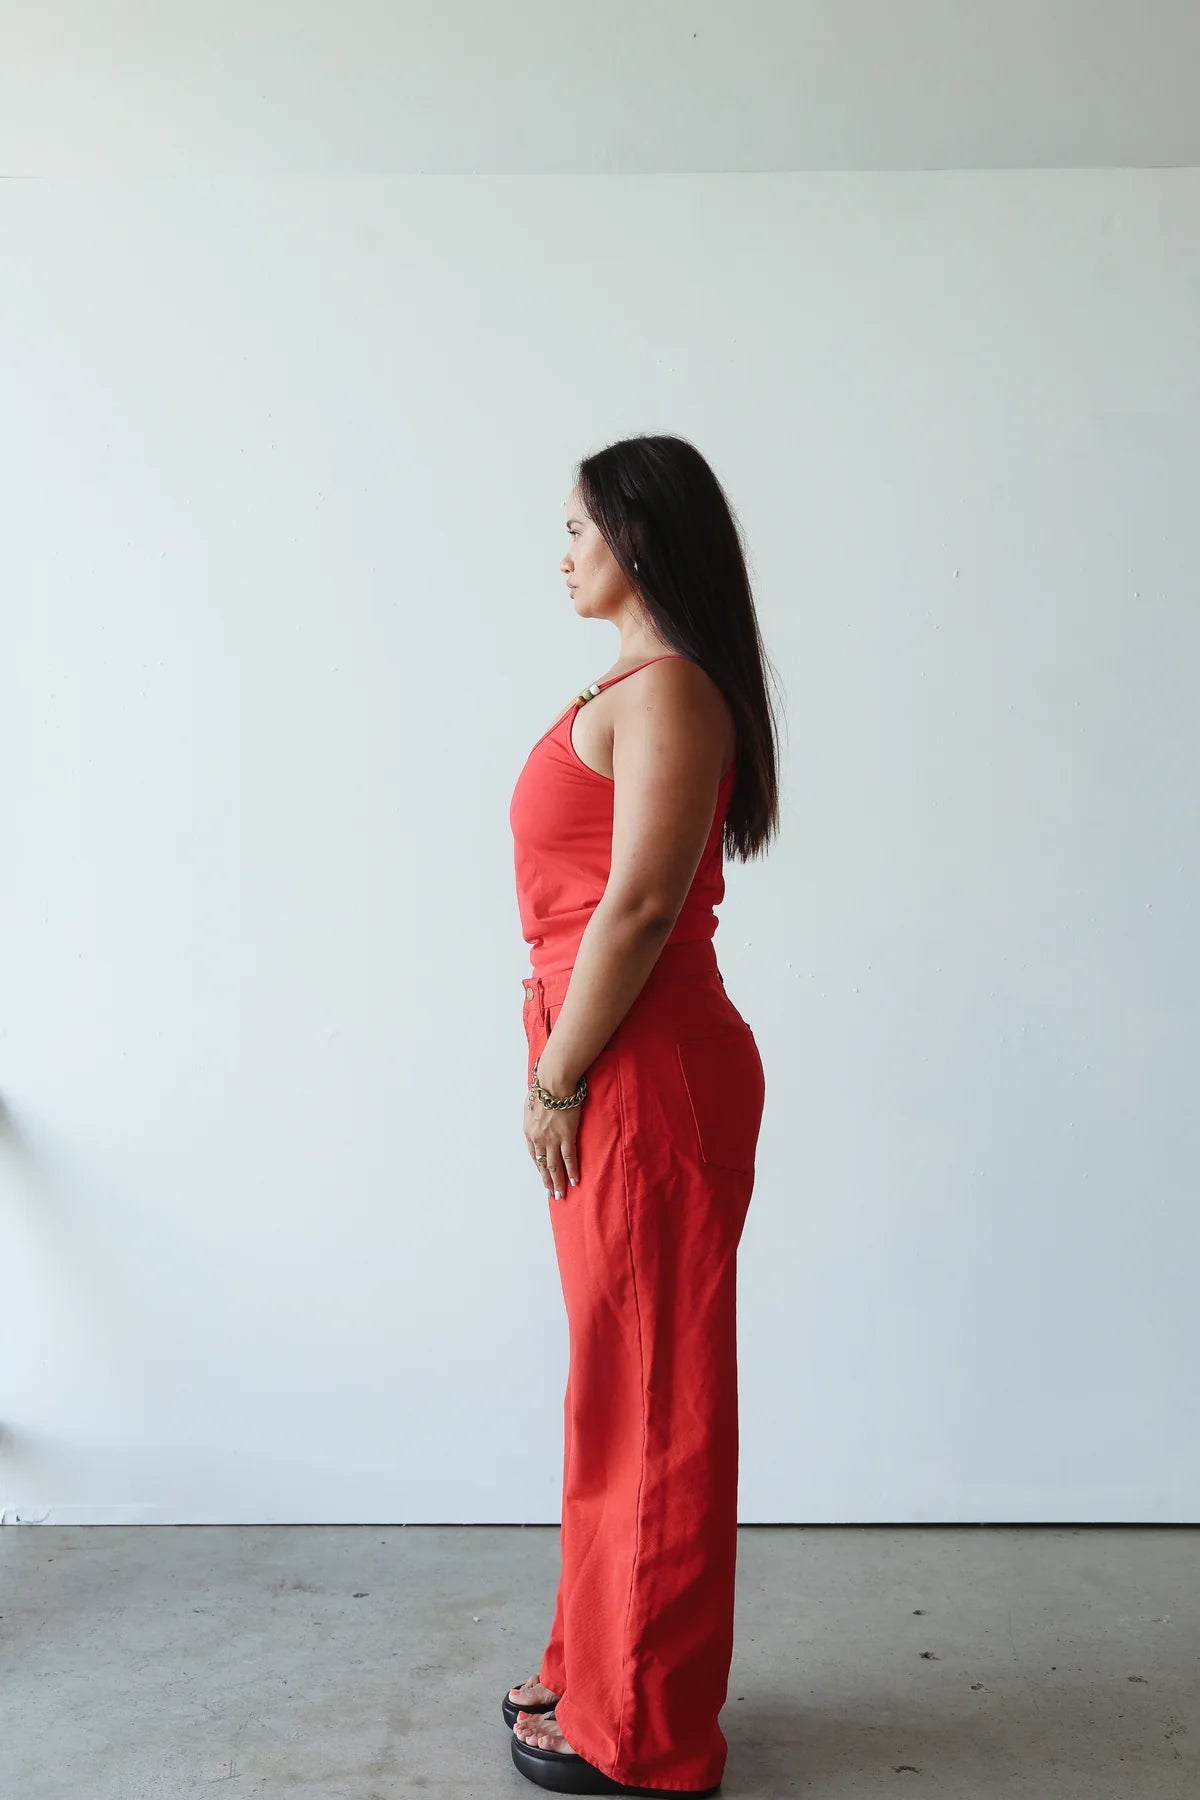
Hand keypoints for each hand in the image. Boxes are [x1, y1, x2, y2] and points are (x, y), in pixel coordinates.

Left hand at [524, 1075, 581, 1198]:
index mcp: (529, 1132)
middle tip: (551, 1195)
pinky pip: (569, 1158)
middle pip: (543, 1165)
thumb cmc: (542, 1090)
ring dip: (557, 1182)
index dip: (539, 1168)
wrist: (553, 1084)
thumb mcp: (531, 1105)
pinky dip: (571, 1171)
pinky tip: (573, 1181)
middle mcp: (538, 1139)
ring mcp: (552, 1139)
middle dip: (547, 1181)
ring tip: (560, 1194)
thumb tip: (536, 1117)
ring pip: (554, 1166)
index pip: (533, 1156)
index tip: (543, 1177)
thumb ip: (534, 1116)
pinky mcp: (567, 1136)